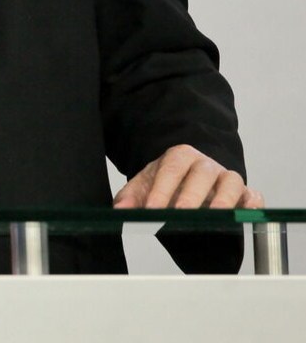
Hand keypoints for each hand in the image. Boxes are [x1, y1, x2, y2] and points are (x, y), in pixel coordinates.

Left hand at [113, 144, 263, 209]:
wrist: (191, 181)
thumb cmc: (168, 184)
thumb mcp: (146, 186)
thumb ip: (130, 197)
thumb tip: (119, 211)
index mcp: (179, 156)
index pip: (170, 169)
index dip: (161, 189)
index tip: (152, 209)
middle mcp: (206, 164)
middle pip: (201, 173)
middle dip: (191, 194)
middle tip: (180, 213)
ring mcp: (227, 177)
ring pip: (230, 182)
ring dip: (223, 200)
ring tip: (214, 217)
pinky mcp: (246, 193)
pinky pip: (254, 196)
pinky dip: (251, 205)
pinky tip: (243, 216)